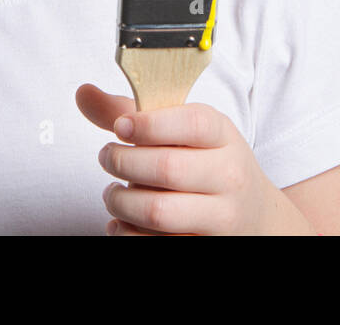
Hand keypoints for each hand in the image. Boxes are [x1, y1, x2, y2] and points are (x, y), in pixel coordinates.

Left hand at [75, 83, 310, 234]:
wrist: (256, 216)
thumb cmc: (210, 165)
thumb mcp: (185, 132)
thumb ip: (133, 113)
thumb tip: (83, 93)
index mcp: (223, 136)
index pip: (191, 123)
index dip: (148, 124)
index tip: (121, 128)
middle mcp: (229, 175)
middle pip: (167, 168)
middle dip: (122, 162)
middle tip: (107, 157)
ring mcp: (221, 216)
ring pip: (158, 211)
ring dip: (121, 202)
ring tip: (114, 193)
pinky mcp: (206, 245)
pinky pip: (155, 244)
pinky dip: (127, 233)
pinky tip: (123, 222)